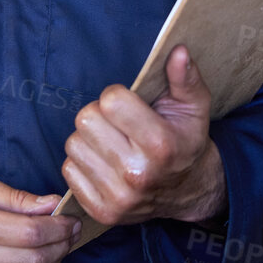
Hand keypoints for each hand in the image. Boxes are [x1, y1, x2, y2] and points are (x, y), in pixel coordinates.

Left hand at [61, 45, 227, 225]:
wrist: (188, 191)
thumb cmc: (186, 140)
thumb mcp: (194, 107)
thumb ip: (186, 77)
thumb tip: (177, 50)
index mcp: (161, 145)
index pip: (110, 100)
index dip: (117, 95)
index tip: (129, 104)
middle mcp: (137, 174)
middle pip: (85, 119)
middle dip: (99, 115)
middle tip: (117, 123)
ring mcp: (118, 197)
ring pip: (73, 144)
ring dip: (88, 138)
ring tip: (111, 142)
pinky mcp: (102, 211)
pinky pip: (68, 170)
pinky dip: (82, 163)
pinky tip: (104, 163)